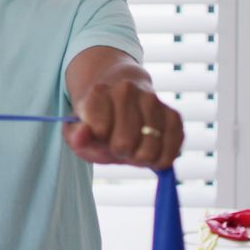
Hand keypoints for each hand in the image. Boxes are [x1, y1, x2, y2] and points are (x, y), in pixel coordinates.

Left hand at [63, 81, 183, 170]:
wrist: (121, 95)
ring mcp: (153, 99)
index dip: (100, 141)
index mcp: (99, 91)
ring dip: (141, 158)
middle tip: (118, 145)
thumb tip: (81, 137)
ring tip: (134, 147)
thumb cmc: (98, 120)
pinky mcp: (173, 114)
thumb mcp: (78, 130)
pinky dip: (162, 158)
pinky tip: (152, 152)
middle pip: (125, 143)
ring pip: (150, 149)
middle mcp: (127, 90)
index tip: (100, 135)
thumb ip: (76, 137)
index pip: (100, 131)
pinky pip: (173, 148)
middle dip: (120, 152)